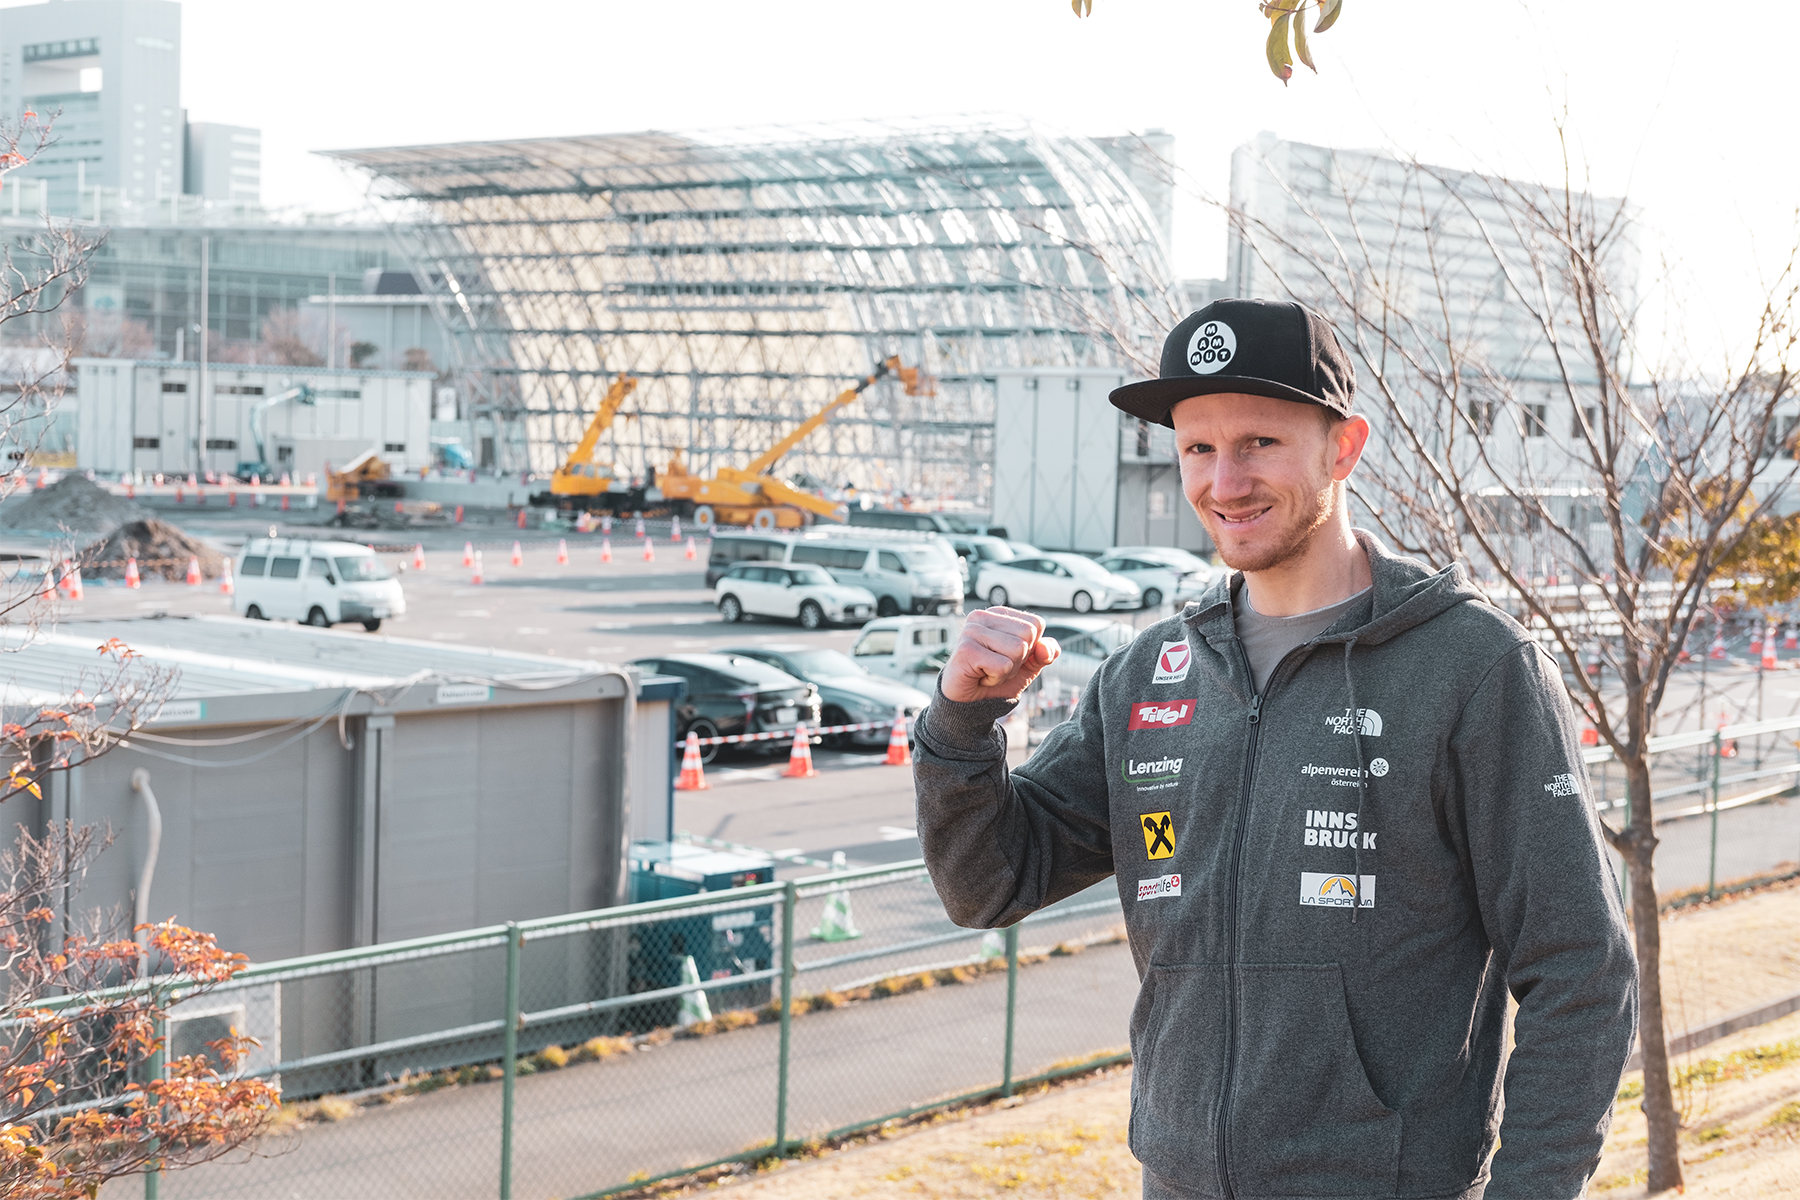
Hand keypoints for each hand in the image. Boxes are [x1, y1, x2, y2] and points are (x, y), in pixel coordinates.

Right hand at [941, 607, 1059, 702]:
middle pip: (1028, 635)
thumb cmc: (993, 679)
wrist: (967, 702)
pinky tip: (980, 676)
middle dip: (1019, 660)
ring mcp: (972, 631)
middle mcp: (983, 617)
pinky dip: (996, 678)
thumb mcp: (1027, 667)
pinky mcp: (966, 649)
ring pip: (1018, 650)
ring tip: (988, 671)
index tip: (1007, 656)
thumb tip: (1047, 647)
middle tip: (996, 666)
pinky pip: (1002, 666)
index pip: (1036, 624)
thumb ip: (1044, 654)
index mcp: (999, 614)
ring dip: (1007, 671)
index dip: (1030, 648)